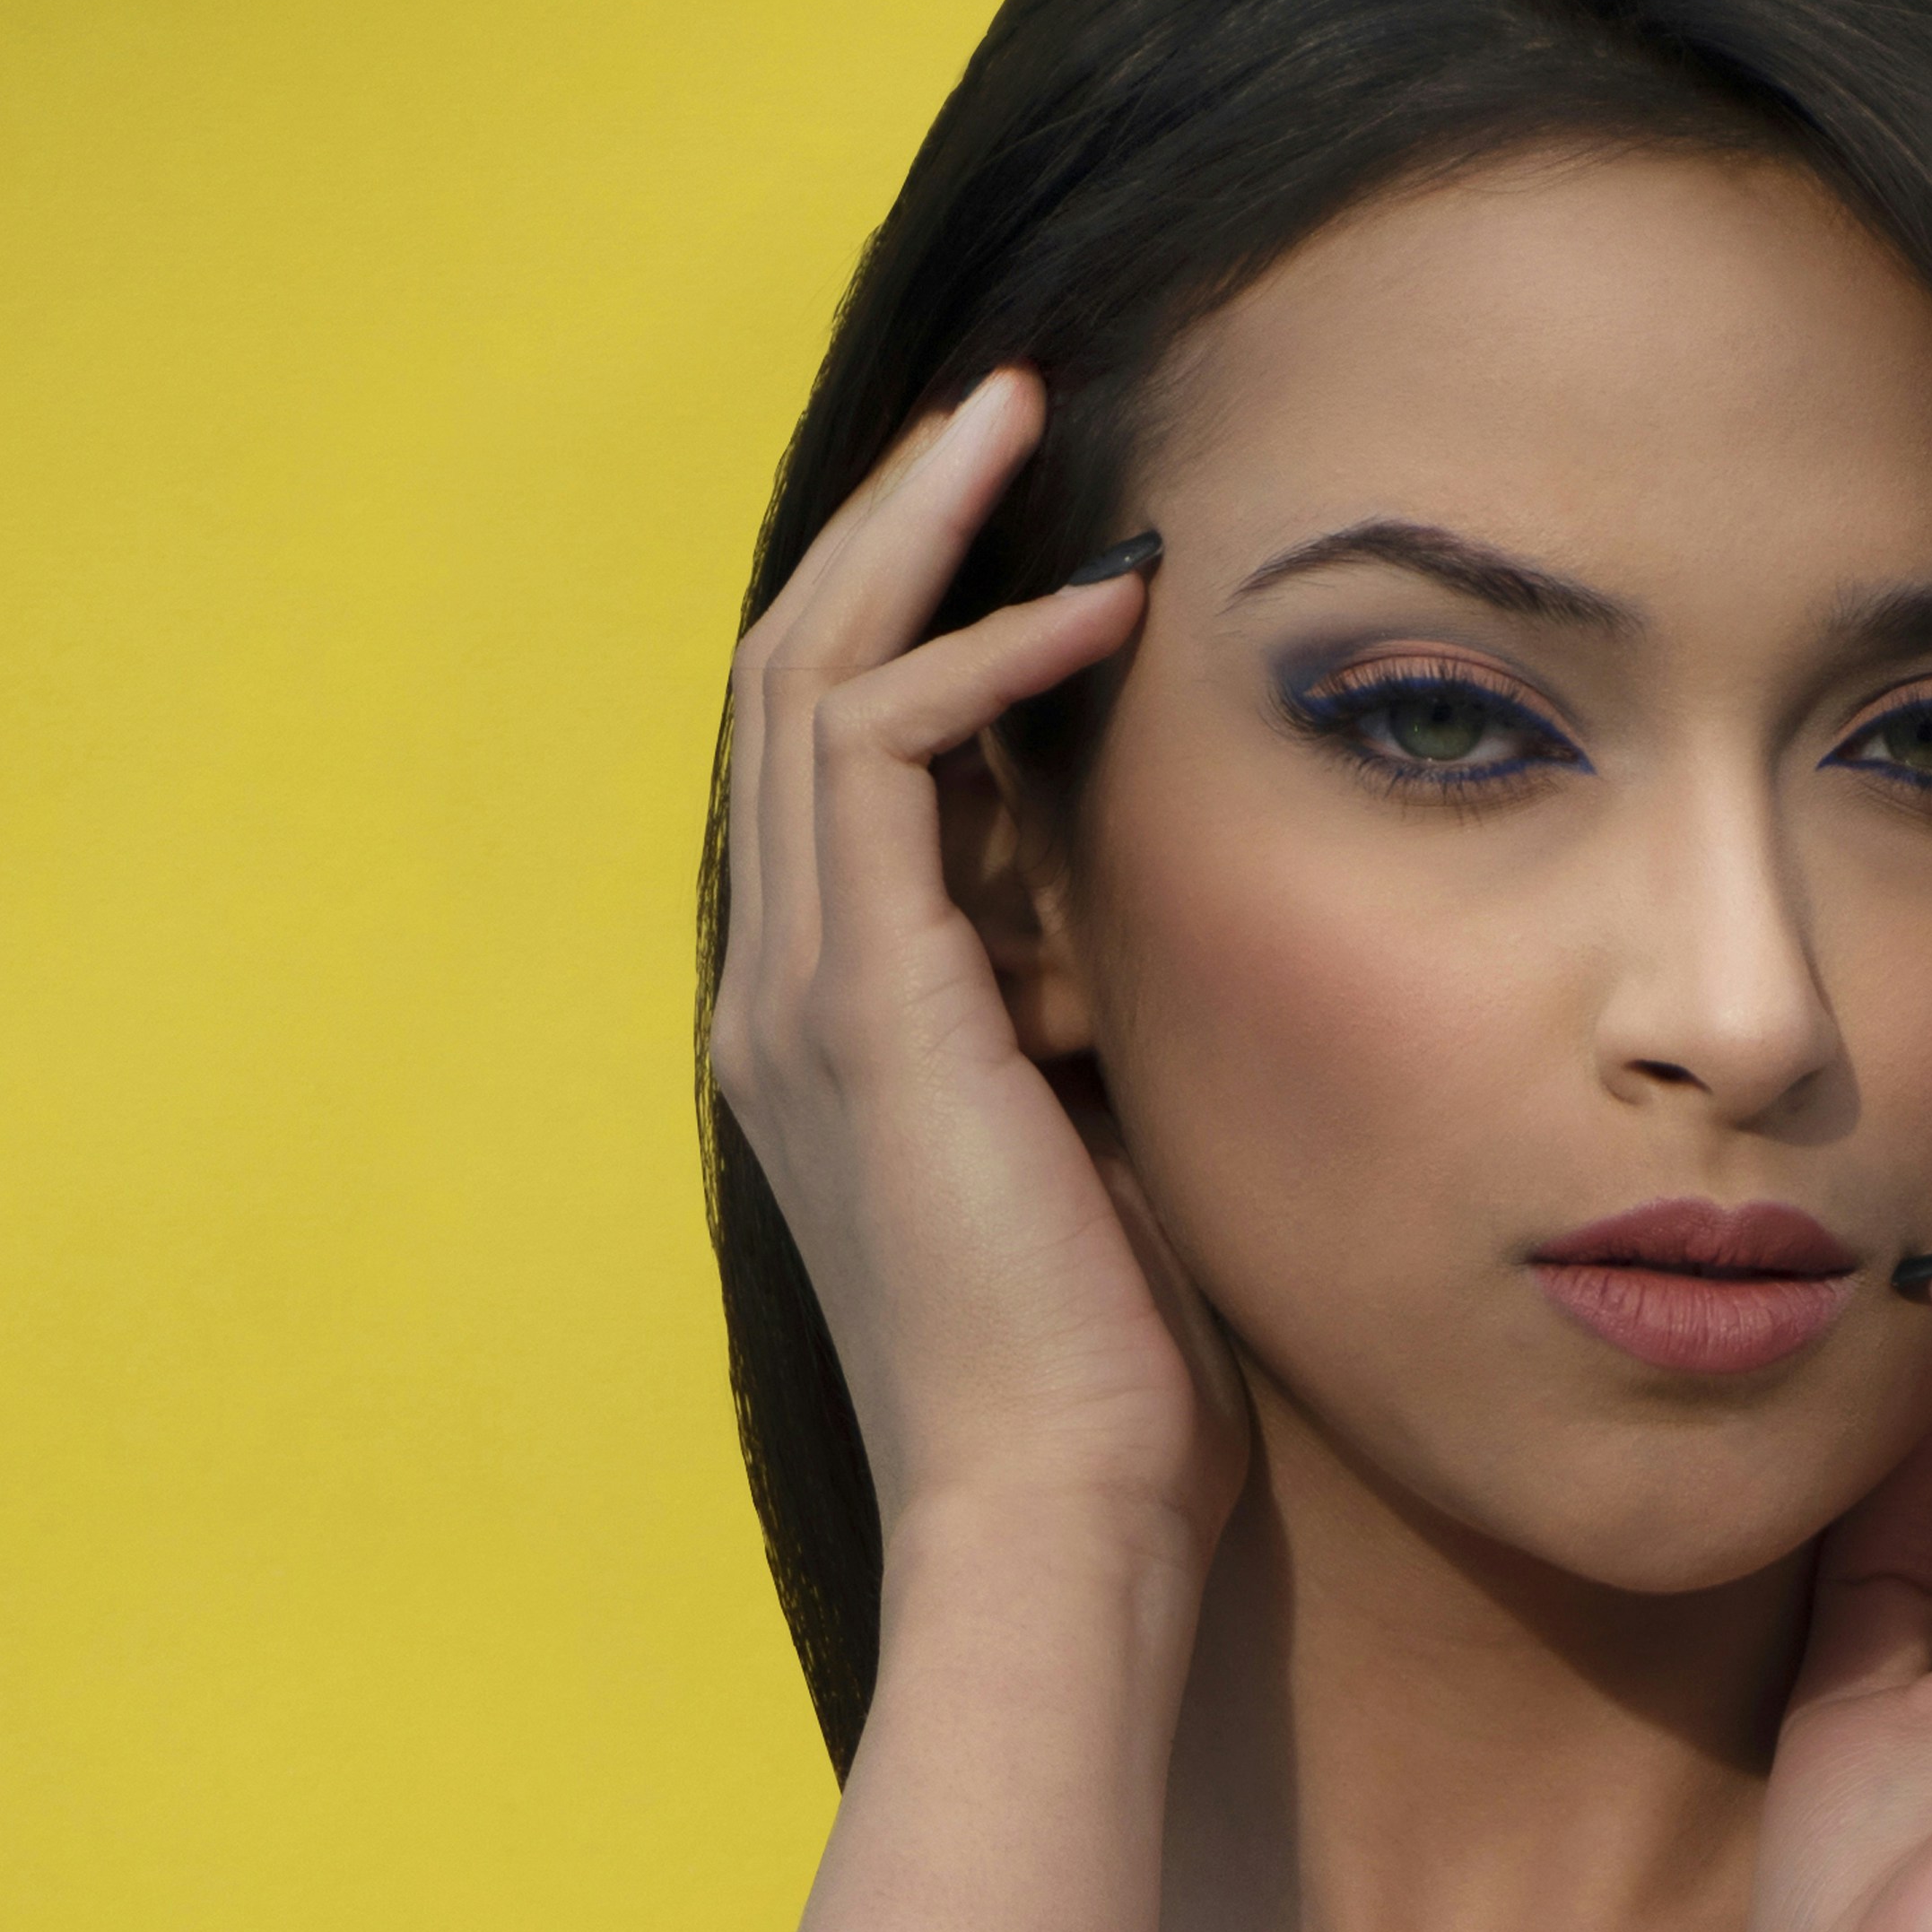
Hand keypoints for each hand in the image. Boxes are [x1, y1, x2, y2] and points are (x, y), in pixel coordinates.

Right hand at [707, 369, 1243, 1589]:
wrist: (1058, 1525)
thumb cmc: (1110, 1387)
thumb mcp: (1103, 1151)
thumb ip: (1088, 1023)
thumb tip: (1152, 920)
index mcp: (825, 1036)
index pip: (825, 766)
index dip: (908, 618)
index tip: (1029, 523)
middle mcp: (780, 999)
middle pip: (785, 680)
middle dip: (892, 527)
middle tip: (1006, 405)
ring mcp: (805, 999)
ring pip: (809, 678)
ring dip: (918, 537)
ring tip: (1025, 427)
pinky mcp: (870, 1007)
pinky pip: (882, 753)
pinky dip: (979, 658)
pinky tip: (1098, 613)